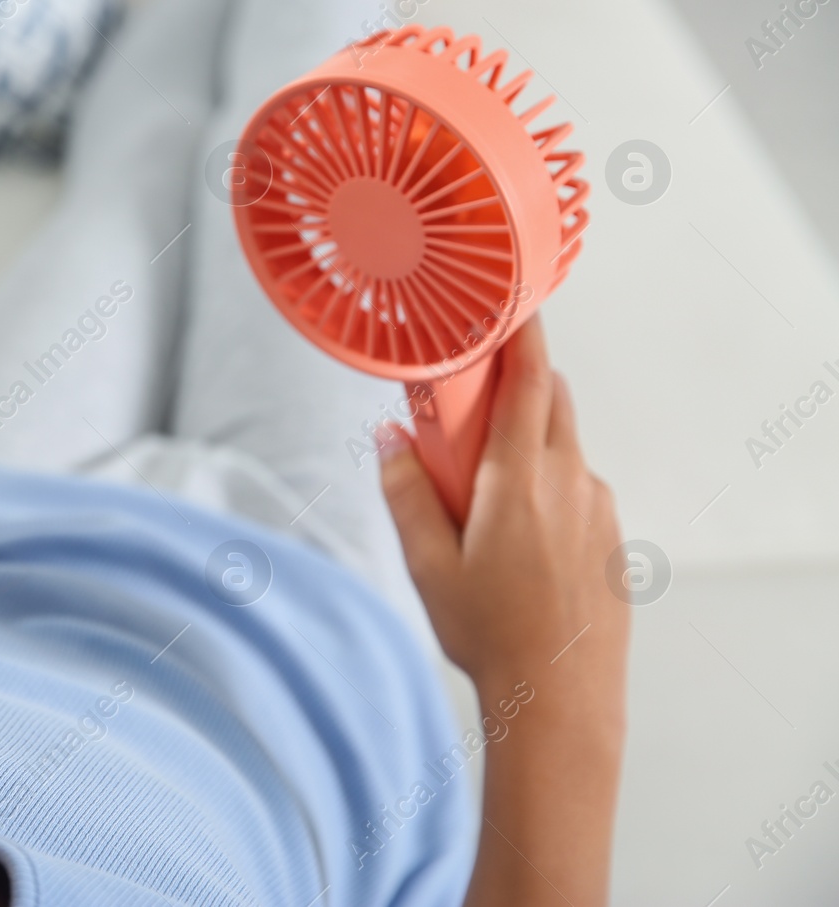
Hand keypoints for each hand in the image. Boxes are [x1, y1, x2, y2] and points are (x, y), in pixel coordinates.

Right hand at [378, 316, 627, 720]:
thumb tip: (388, 438)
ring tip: (480, 495)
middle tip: (464, 403)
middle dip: (513, 384)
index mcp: (521, 478)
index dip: (520, 331)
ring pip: (562, 445)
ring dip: (525, 442)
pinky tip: (515, 538)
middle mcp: (570, 480)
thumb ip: (405, 491)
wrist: (563, 700)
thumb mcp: (428, 565)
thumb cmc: (491, 635)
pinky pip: (575, 485)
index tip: (507, 298)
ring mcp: (599, 508)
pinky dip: (545, 483)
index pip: (529, 377)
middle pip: (550, 399)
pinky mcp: (612, 537)